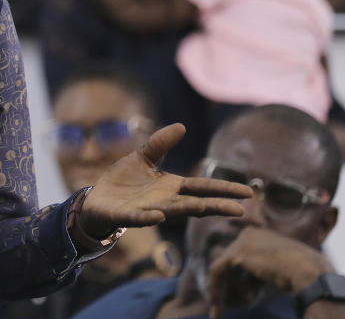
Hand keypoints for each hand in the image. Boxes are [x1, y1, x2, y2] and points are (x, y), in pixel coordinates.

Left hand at [81, 124, 252, 237]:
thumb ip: (160, 144)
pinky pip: (140, 219)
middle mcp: (165, 201)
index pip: (202, 188)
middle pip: (195, 203)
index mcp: (171, 187)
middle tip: (240, 210)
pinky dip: (149, 218)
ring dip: (187, 211)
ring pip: (172, 212)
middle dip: (216, 206)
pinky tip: (158, 216)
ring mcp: (148, 210)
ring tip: (204, 209)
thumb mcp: (142, 158)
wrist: (97, 200)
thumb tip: (182, 126)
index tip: (248, 192)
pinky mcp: (127, 217)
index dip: (223, 189)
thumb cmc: (123, 181)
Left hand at [207, 227, 333, 318]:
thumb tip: (254, 284)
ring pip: (222, 268)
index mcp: (262, 234)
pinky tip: (217, 308)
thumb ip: (266, 270)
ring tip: (218, 311)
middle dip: (227, 285)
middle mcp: (249, 233)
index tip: (241, 295)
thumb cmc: (305, 275)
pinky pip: (217, 272)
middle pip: (230, 262)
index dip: (238, 277)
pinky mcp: (237, 255)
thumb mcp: (283, 269)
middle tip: (221, 305)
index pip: (242, 255)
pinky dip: (215, 290)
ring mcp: (242, 242)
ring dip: (219, 291)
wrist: (311, 273)